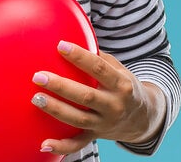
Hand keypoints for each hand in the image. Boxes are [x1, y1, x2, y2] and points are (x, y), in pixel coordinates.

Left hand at [30, 41, 165, 154]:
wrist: (145, 118)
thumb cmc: (123, 85)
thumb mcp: (120, 69)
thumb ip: (98, 57)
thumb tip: (71, 33)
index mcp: (121, 85)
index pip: (100, 69)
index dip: (81, 57)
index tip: (61, 45)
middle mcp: (114, 106)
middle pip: (86, 96)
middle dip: (61, 86)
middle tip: (38, 76)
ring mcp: (105, 124)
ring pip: (78, 119)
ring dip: (56, 110)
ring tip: (35, 98)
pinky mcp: (96, 136)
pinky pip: (78, 144)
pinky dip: (61, 147)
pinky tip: (43, 144)